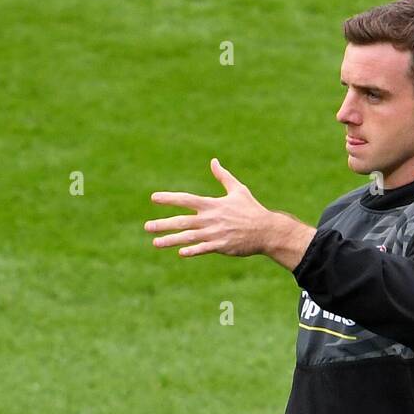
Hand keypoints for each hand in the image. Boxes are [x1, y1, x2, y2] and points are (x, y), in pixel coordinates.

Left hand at [145, 158, 273, 257]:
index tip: (154, 198)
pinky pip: (203, 249)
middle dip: (163, 224)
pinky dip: (192, 250)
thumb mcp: (238, 190)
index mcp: (212, 204)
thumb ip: (223, 177)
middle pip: (182, 221)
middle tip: (147, 227)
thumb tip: (214, 161)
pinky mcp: (221, 246)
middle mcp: (210, 219)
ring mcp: (215, 233)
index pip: (186, 199)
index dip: (169, 198)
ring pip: (188, 237)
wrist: (266, 230)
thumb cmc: (251, 209)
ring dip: (171, 240)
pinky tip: (180, 252)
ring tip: (155, 243)